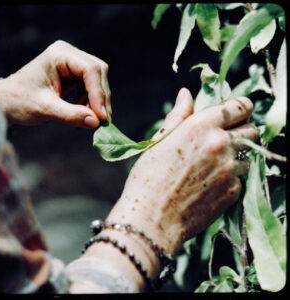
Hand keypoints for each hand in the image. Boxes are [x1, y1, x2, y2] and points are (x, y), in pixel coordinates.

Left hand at [0, 40, 110, 127]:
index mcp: (59, 54)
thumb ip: (71, 115)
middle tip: (101, 121)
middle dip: (100, 98)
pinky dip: (91, 104)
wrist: (8, 102)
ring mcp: (73, 64)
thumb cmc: (20, 101)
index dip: (98, 93)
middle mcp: (69, 55)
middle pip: (98, 74)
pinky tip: (84, 115)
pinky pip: (91, 89)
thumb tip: (95, 122)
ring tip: (90, 121)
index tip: (101, 117)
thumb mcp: (45, 108)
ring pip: (98, 82)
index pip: (89, 70)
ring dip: (97, 103)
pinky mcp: (75, 76)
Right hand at [106, 88, 257, 255]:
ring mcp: (230, 169)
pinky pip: (240, 179)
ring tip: (211, 167)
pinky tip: (209, 185)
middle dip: (242, 130)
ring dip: (235, 157)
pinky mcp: (234, 192)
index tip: (238, 112)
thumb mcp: (160, 141)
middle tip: (224, 139)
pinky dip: (230, 179)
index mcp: (202, 126)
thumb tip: (186, 94)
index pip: (240, 106)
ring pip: (248, 156)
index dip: (241, 107)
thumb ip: (179, 115)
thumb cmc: (149, 177)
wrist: (152, 217)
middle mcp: (221, 144)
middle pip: (252, 129)